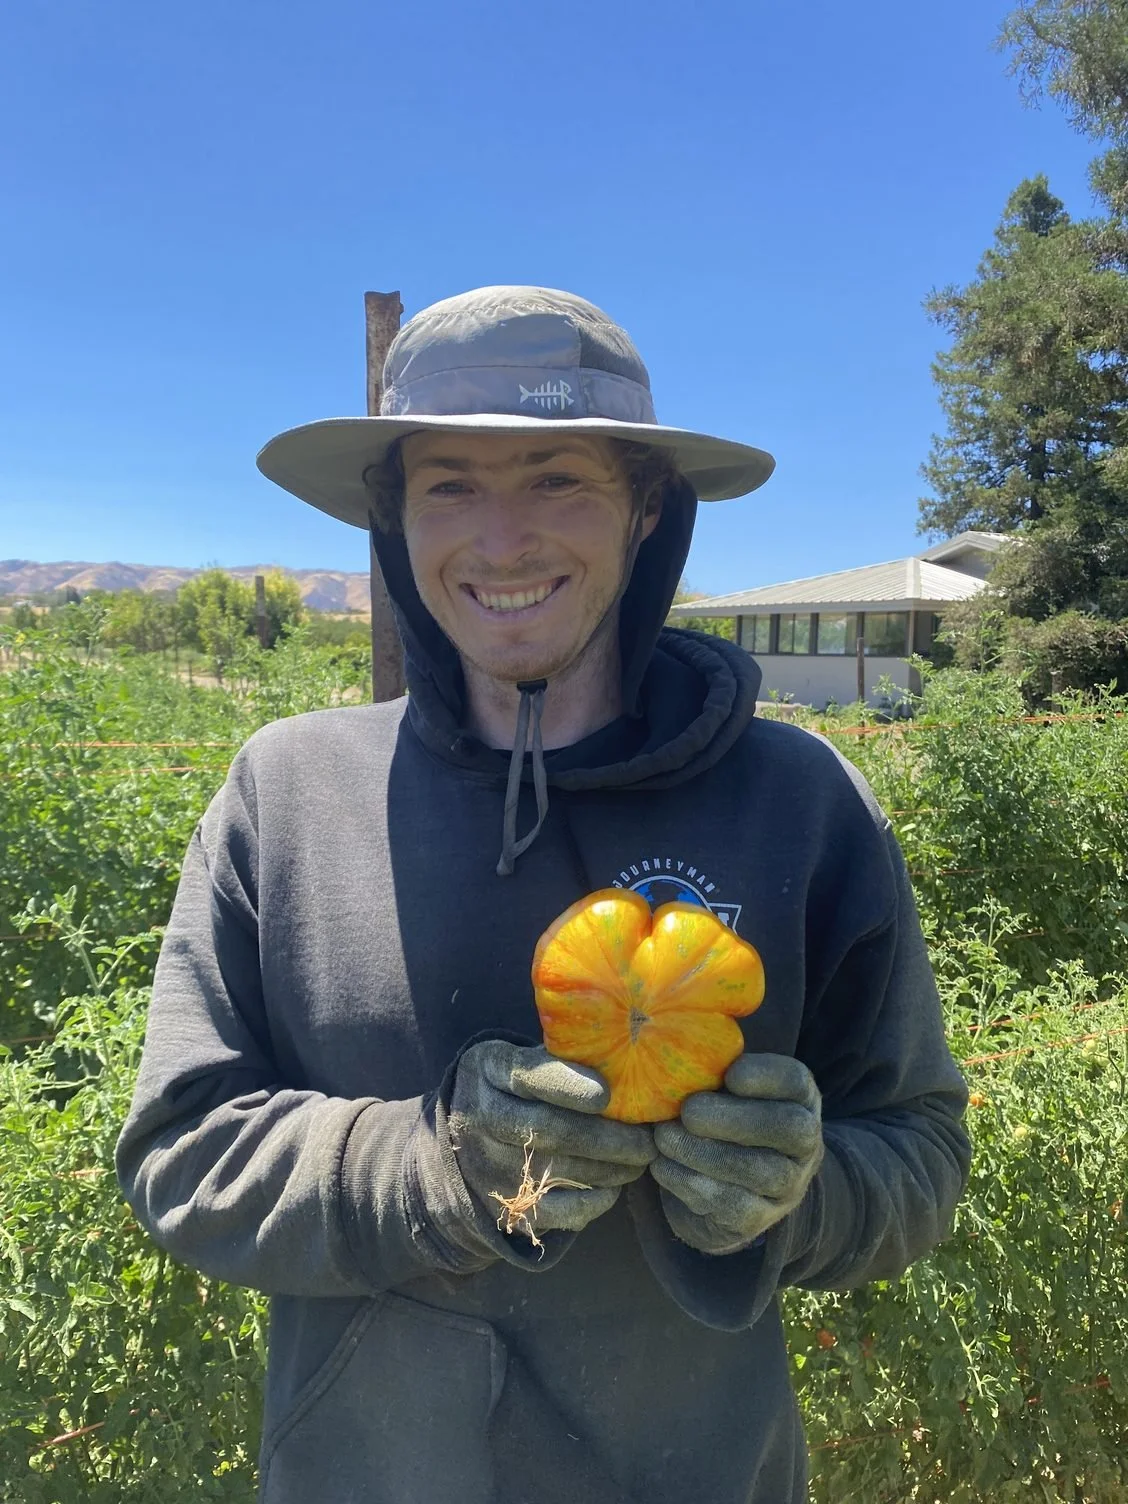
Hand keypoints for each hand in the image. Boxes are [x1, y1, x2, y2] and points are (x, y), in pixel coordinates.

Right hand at [450, 1041, 654, 1239]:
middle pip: (549, 1131)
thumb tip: (628, 1059)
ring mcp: (487, 1164)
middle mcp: (480, 1116)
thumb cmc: (515, 1084)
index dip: (567, 1085)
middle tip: (648, 1141)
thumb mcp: (523, 1057)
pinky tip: (614, 1188)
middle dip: (607, 1139)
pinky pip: (552, 1211)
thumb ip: (562, 1057)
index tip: (607, 1094)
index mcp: (488, 1069)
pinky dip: (590, 1203)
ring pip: (556, 1172)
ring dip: (608, 1170)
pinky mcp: (502, 1201)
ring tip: (641, 1161)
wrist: (464, 1133)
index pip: (527, 1075)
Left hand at [650, 1053, 822, 1254]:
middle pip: (787, 1128)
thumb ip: (711, 1069)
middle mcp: (804, 1142)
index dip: (767, 1077)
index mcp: (798, 1098)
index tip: (731, 1074)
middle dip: (735, 1118)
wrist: (728, 1186)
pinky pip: (732, 1205)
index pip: (797, 1081)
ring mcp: (787, 1184)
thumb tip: (669, 1043)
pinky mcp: (760, 1218)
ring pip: (760, 1172)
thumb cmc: (721, 1118)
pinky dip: (691, 1184)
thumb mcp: (724, 1089)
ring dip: (705, 1154)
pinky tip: (662, 1165)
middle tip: (688, 1111)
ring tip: (664, 1137)